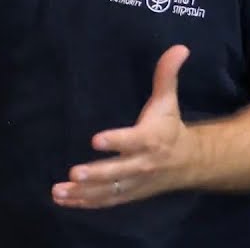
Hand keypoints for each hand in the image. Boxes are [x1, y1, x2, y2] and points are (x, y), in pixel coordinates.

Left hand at [52, 45, 196, 208]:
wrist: (190, 163)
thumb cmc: (170, 127)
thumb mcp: (168, 101)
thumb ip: (167, 75)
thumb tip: (179, 47)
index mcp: (150, 139)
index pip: (132, 140)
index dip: (115, 141)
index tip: (95, 139)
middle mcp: (142, 164)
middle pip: (118, 171)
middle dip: (96, 174)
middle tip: (73, 172)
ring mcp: (134, 182)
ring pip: (108, 191)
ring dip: (84, 192)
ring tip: (59, 190)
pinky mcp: (128, 193)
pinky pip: (106, 201)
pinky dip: (85, 202)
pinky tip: (64, 200)